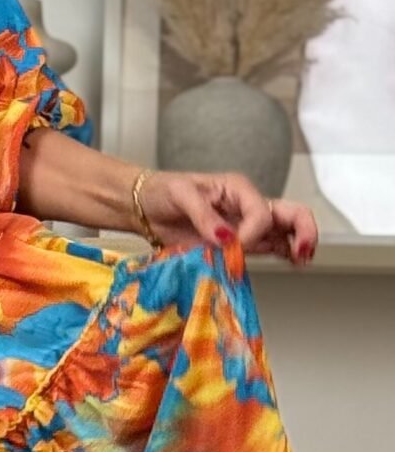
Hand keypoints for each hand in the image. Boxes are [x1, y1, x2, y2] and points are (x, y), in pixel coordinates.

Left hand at [136, 167, 318, 264]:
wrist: (147, 208)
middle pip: (290, 213)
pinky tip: (293, 263)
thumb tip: (226, 237)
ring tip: (303, 261)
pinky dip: (285, 255)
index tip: (231, 246)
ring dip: (298, 246)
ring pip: (286, 232)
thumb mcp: (180, 195)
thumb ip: (204, 215)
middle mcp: (248, 205)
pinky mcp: (241, 244)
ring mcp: (247, 226)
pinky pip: (271, 247)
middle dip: (303, 230)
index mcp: (238, 188)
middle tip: (303, 251)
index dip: (252, 233)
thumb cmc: (163, 192)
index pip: (260, 213)